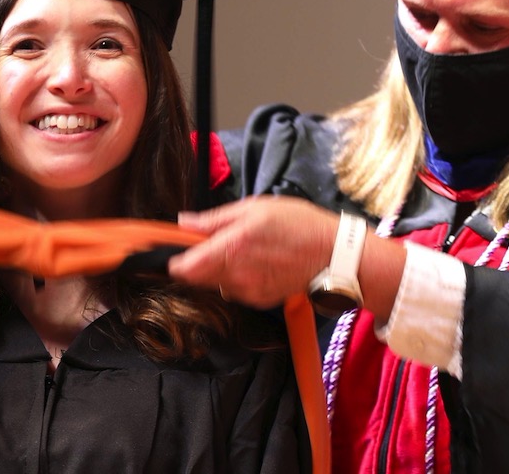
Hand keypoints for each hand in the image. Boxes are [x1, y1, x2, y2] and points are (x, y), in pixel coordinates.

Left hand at [168, 195, 338, 308]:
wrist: (334, 256)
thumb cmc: (298, 224)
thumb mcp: (255, 208)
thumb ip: (215, 219)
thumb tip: (183, 222)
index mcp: (231, 247)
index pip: (185, 267)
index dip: (173, 260)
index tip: (173, 250)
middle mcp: (236, 275)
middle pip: (196, 278)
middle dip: (195, 263)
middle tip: (209, 243)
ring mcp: (248, 291)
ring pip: (215, 284)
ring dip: (216, 270)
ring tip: (240, 251)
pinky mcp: (259, 301)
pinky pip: (235, 290)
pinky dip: (236, 278)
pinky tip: (255, 263)